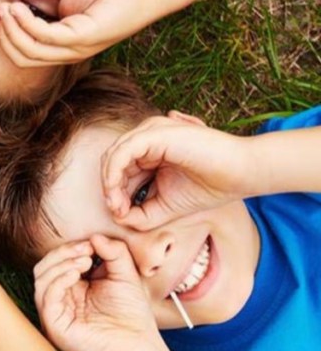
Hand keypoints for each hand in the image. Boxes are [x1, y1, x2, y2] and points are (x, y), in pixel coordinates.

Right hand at [0, 0, 163, 66]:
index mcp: (60, 44)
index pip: (22, 52)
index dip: (4, 34)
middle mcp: (66, 52)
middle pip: (21, 57)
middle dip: (3, 35)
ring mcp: (74, 48)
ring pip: (29, 51)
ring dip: (11, 30)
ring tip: (4, 7)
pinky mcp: (83, 38)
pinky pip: (45, 37)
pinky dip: (27, 23)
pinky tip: (19, 6)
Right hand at [34, 236, 162, 350]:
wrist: (138, 346)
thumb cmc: (132, 315)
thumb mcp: (125, 274)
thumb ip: (114, 252)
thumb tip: (95, 236)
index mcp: (73, 288)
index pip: (58, 262)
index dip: (70, 248)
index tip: (91, 243)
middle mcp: (60, 300)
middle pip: (44, 267)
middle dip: (62, 253)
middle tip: (85, 250)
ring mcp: (56, 313)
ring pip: (41, 279)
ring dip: (60, 264)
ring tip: (84, 261)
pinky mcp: (54, 325)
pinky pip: (46, 297)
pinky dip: (58, 280)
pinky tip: (76, 274)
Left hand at [101, 113, 253, 228]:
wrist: (241, 174)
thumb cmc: (209, 188)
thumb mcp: (166, 207)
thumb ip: (141, 214)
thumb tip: (117, 217)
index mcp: (150, 152)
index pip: (119, 170)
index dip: (113, 193)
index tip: (120, 215)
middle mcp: (147, 139)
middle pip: (111, 162)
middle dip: (109, 189)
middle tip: (117, 212)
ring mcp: (151, 133)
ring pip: (113, 155)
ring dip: (110, 183)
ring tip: (118, 206)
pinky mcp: (156, 133)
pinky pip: (123, 151)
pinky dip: (114, 173)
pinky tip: (119, 193)